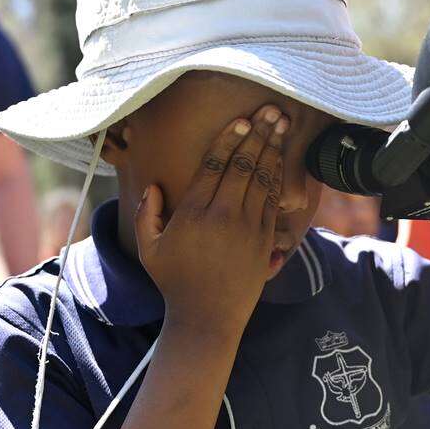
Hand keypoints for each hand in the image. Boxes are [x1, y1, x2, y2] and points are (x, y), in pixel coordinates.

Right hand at [134, 104, 286, 332]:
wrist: (208, 318)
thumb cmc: (175, 283)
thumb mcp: (149, 250)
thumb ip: (148, 215)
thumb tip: (153, 186)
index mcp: (193, 213)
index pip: (213, 166)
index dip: (229, 140)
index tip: (240, 120)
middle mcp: (222, 216)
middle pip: (243, 165)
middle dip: (258, 134)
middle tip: (270, 109)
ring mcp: (247, 228)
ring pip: (262, 178)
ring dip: (273, 148)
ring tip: (281, 124)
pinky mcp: (264, 240)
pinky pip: (272, 200)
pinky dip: (278, 176)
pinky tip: (282, 158)